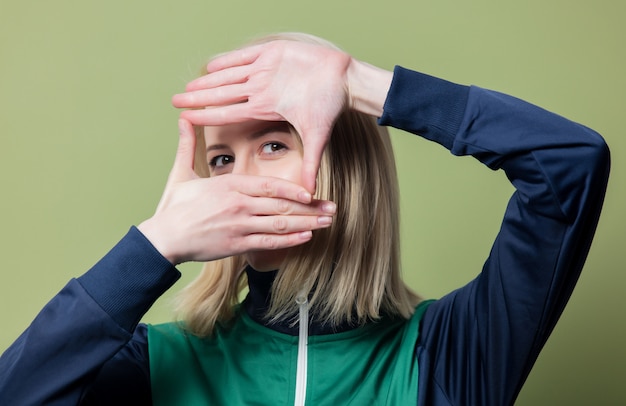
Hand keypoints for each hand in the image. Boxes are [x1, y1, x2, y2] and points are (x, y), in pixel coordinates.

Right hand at [138, 119, 335, 264]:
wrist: (163, 238)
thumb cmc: (173, 206)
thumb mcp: (181, 172)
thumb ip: (188, 145)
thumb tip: (184, 119)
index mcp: (230, 185)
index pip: (270, 185)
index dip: (294, 189)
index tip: (313, 191)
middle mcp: (240, 205)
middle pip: (282, 205)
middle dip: (311, 208)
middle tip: (333, 208)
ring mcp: (240, 226)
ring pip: (280, 224)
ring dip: (307, 223)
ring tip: (327, 223)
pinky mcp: (237, 245)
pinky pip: (269, 242)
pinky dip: (289, 240)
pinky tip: (306, 237)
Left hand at [171, 40, 352, 192]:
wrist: (345, 80)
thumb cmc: (330, 106)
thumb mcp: (317, 137)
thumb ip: (310, 163)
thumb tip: (310, 193)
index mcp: (266, 107)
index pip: (230, 112)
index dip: (208, 115)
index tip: (187, 118)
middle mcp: (261, 90)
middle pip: (223, 94)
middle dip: (199, 97)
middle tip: (175, 100)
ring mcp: (265, 71)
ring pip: (229, 75)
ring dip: (208, 79)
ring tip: (189, 84)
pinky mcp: (273, 52)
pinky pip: (246, 56)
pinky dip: (229, 59)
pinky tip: (212, 63)